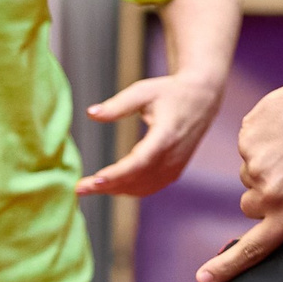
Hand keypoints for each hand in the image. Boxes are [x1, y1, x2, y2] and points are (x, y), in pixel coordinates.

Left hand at [76, 73, 224, 197]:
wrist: (202, 99)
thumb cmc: (170, 92)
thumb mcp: (143, 91)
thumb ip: (117, 105)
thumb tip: (91, 113)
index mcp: (166, 136)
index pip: (139, 162)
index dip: (117, 174)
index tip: (94, 180)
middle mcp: (172, 156)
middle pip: (137, 179)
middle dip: (107, 186)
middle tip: (79, 188)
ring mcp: (175, 167)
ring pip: (142, 188)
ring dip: (116, 190)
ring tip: (89, 188)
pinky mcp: (175, 172)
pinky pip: (150, 187)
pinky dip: (129, 189)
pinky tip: (110, 186)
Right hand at [194, 70, 282, 281]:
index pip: (254, 248)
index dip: (227, 266)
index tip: (204, 279)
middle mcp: (272, 192)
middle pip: (248, 204)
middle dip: (263, 193)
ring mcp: (256, 162)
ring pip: (246, 174)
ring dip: (265, 164)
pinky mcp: (247, 136)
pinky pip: (245, 147)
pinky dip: (260, 140)